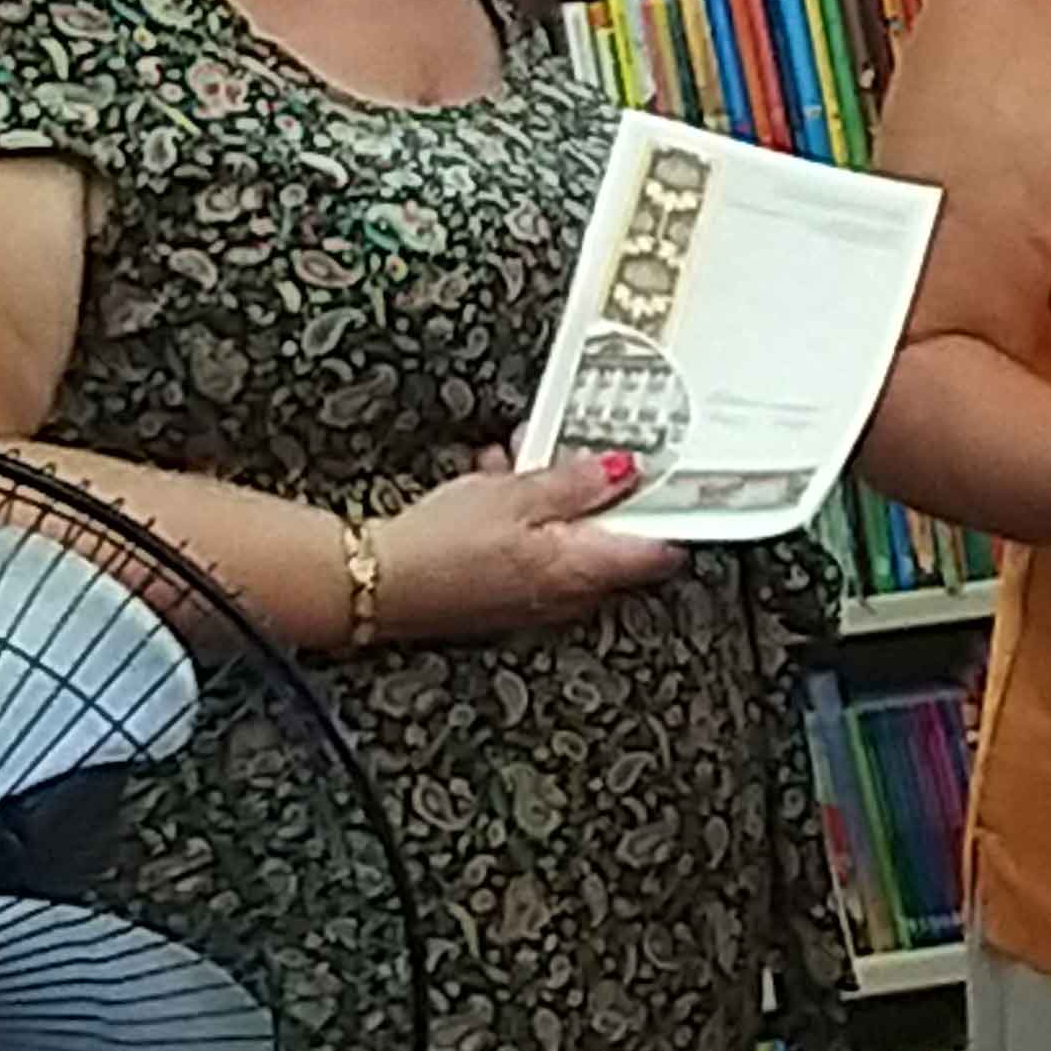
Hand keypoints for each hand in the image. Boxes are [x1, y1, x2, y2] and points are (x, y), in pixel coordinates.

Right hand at [368, 448, 681, 640]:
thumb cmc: (442, 546)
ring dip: (552, 495)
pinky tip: (491, 481)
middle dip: (600, 490)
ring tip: (519, 459)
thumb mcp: (517, 494)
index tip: (674, 476)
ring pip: (568, 536)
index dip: (673, 510)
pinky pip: (533, 547)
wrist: (375, 586)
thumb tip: (625, 470)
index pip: (659, 549)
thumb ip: (578, 482)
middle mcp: (570, 593)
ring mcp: (538, 597)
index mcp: (584, 568)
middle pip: (613, 538)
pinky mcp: (506, 592)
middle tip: (581, 452)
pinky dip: (522, 515)